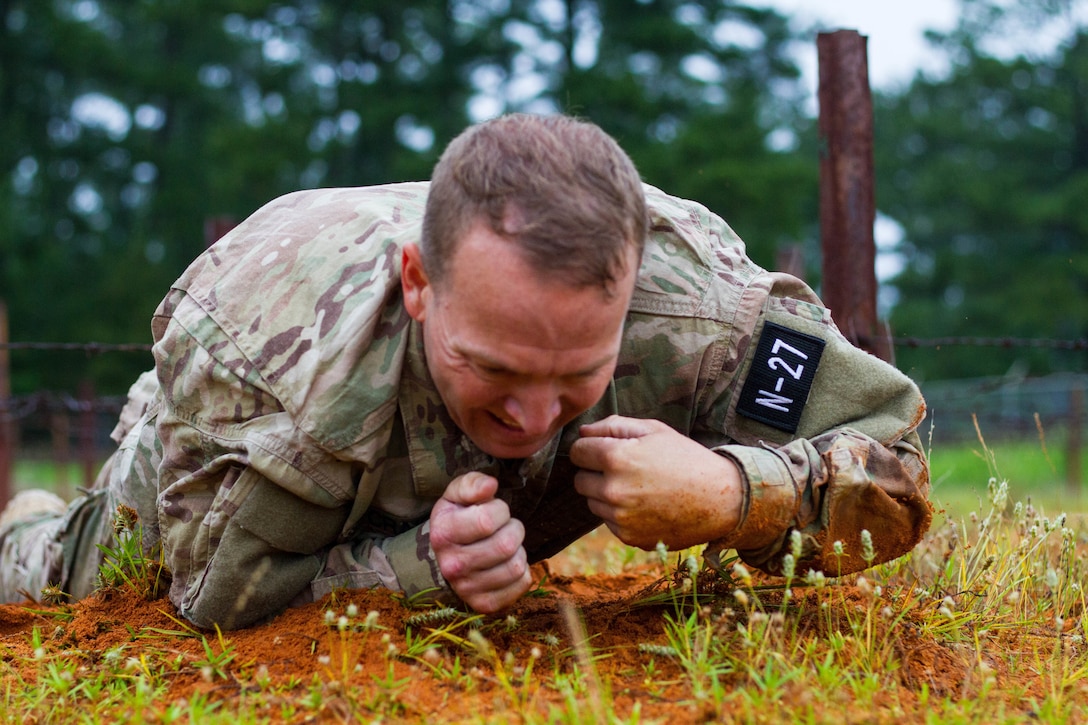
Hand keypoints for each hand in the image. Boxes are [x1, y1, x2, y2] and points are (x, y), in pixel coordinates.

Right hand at [428, 472, 531, 612]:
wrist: (446, 558)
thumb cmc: (458, 518)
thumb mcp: (457, 495)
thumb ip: (472, 484)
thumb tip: (490, 485)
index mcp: (443, 534)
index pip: (488, 520)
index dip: (500, 510)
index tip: (495, 510)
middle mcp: (452, 566)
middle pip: (505, 545)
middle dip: (513, 529)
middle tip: (505, 528)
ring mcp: (467, 589)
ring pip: (516, 566)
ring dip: (518, 551)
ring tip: (506, 545)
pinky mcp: (484, 604)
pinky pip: (521, 584)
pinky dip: (522, 572)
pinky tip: (507, 564)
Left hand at [570, 415, 742, 549]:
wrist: (720, 498)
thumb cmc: (685, 457)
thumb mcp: (653, 430)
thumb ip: (613, 426)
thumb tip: (582, 433)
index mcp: (616, 458)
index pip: (576, 452)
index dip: (589, 448)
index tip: (604, 448)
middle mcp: (613, 490)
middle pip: (579, 480)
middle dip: (594, 472)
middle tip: (624, 468)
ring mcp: (620, 517)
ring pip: (593, 502)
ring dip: (606, 494)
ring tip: (639, 486)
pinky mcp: (629, 536)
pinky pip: (609, 521)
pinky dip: (620, 513)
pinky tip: (646, 505)